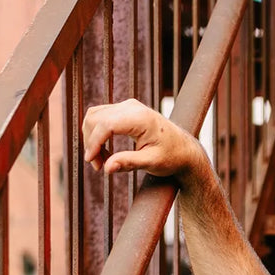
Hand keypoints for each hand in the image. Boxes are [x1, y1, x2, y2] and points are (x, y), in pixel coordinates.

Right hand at [82, 98, 202, 184]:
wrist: (184, 149)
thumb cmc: (171, 157)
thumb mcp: (151, 163)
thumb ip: (128, 163)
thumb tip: (107, 168)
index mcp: (139, 118)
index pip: (106, 124)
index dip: (94, 142)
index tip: (91, 161)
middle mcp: (131, 106)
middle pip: (96, 118)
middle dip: (91, 142)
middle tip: (98, 167)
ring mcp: (127, 105)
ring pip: (95, 116)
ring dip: (92, 138)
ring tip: (102, 161)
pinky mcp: (124, 110)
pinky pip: (101, 117)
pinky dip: (97, 134)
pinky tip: (105, 152)